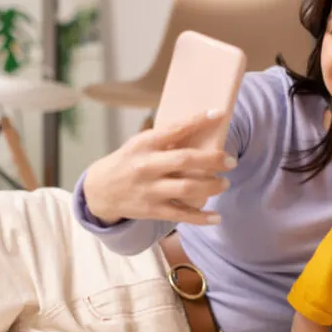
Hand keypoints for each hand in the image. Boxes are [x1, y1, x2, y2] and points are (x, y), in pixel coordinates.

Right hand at [83, 110, 236, 225]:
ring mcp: (149, 190)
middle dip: (212, 159)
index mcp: (144, 144)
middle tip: (231, 161)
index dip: (197, 120)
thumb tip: (201, 129)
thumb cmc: (128, 162)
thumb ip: (165, 140)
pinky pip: (181, 215)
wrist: (99, 191)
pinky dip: (201, 217)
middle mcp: (146, 166)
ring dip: (211, 186)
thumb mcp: (139, 145)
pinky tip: (217, 217)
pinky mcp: (152, 210)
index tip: (218, 114)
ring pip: (187, 188)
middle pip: (185, 160)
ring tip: (224, 183)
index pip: (174, 129)